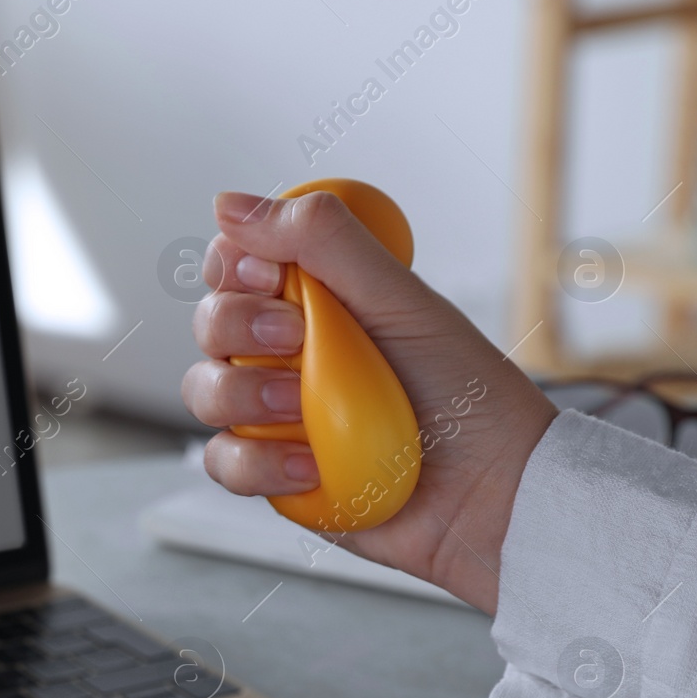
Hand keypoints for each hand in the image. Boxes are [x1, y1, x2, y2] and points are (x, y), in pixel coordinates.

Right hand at [180, 190, 557, 612]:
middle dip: (239, 328)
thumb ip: (321, 240)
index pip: (236, 263)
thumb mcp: (400, 298)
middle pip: (209, 322)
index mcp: (316, 301)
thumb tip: (232, 204)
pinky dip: (258, 463)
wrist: (494, 493)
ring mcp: (274, 415)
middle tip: (298, 340)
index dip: (234, 264)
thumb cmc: (467, 395)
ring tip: (304, 410)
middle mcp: (286, 355)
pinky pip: (221, 462)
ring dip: (245, 397)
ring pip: (202, 390)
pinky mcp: (272, 474)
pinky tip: (310, 466)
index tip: (269, 276)